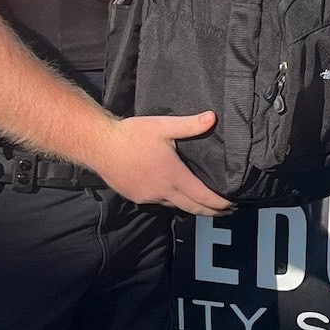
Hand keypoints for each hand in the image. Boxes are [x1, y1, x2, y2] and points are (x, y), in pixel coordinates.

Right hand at [93, 113, 228, 212]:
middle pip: (192, 208)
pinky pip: (158, 202)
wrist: (99, 146)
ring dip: (190, 206)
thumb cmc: (132, 134)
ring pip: (174, 206)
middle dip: (211, 212)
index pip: (202, 197)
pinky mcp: (135, 197)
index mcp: (174, 176)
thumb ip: (189, 125)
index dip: (218, 204)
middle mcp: (163, 191)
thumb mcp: (163, 126)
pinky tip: (172, 194)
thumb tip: (212, 117)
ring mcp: (148, 197)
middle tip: (225, 212)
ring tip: (201, 203)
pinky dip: (170, 201)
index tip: (231, 206)